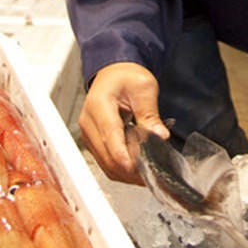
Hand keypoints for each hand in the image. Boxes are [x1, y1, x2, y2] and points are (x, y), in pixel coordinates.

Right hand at [78, 62, 169, 182]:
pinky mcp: (92, 143)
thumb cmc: (127, 77)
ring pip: (106, 164)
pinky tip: (138, 169)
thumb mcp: (144, 87)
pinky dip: (122, 169)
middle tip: (153, 173)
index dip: (124, 155)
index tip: (140, 167)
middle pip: (107, 156)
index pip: (110, 136)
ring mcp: (88, 135)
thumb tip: (160, 136)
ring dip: (127, 173)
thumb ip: (150, 113)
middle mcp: (88, 122)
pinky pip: (106, 162)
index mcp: (99, 105)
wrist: (114, 74)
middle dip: (130, 169)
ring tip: (149, 173)